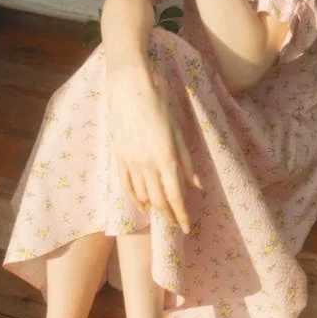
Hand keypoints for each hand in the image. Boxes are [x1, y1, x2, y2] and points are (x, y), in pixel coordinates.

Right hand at [106, 67, 199, 232]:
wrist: (129, 89)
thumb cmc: (159, 105)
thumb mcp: (179, 132)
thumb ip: (186, 162)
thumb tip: (197, 186)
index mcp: (166, 158)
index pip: (175, 196)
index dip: (181, 214)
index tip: (187, 228)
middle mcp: (148, 164)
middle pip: (159, 200)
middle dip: (169, 216)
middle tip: (177, 225)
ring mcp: (131, 162)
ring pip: (143, 195)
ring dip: (154, 208)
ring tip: (163, 214)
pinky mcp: (120, 158)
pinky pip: (127, 186)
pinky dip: (135, 199)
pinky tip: (142, 206)